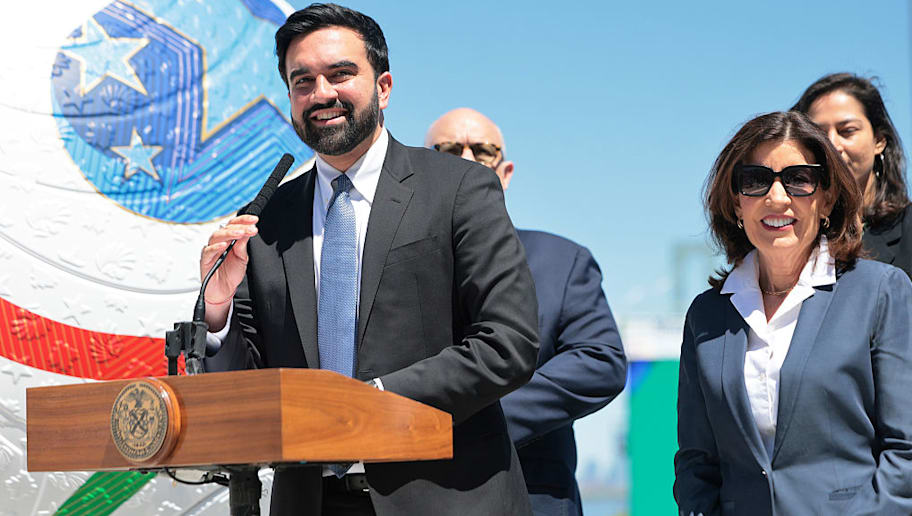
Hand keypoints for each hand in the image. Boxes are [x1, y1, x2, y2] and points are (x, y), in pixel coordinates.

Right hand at [199, 214, 257, 328]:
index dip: (244, 221)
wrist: (223, 292)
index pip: (234, 225)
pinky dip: (215, 247)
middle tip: (251, 228)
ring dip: (229, 234)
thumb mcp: (242, 258)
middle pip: (226, 229)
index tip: (254, 220)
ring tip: (240, 233)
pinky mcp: (205, 261)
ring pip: (216, 236)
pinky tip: (224, 245)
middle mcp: (218, 243)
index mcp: (228, 240)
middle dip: (240, 227)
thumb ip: (243, 245)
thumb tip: (248, 230)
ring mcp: (211, 251)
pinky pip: (208, 251)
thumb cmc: (231, 274)